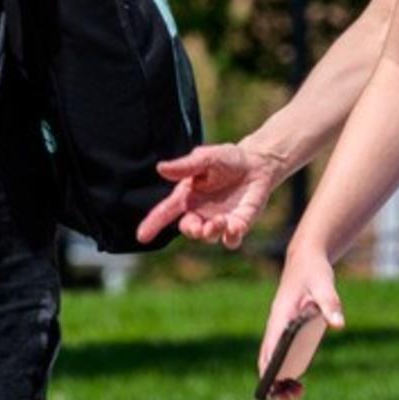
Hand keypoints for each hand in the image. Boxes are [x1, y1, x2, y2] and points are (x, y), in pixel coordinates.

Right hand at [138, 142, 285, 248]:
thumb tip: (160, 168)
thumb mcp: (205, 158)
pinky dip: (231, 238)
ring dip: (211, 232)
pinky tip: (234, 229)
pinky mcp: (238, 225)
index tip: (141, 237)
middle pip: (188, 229)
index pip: (165, 212)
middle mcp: (200, 212)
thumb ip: (185, 166)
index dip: (152, 224)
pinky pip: (231, 240)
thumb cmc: (226, 159)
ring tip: (220, 221)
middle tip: (199, 227)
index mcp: (187, 196)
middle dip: (192, 231)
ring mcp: (219, 220)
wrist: (256, 164)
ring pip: (209, 237)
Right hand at [259, 245, 344, 399]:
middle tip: (294, 395)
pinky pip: (282, 356)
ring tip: (298, 392)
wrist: (306, 259)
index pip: (270, 347)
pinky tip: (298, 381)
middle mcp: (276, 326)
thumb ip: (330, 305)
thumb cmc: (313, 271)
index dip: (269, 368)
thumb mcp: (324, 284)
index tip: (275, 386)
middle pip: (267, 359)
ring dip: (280, 378)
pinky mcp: (288, 332)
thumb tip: (338, 325)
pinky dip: (286, 370)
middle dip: (274, 381)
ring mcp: (280, 330)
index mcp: (280, 317)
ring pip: (272, 360)